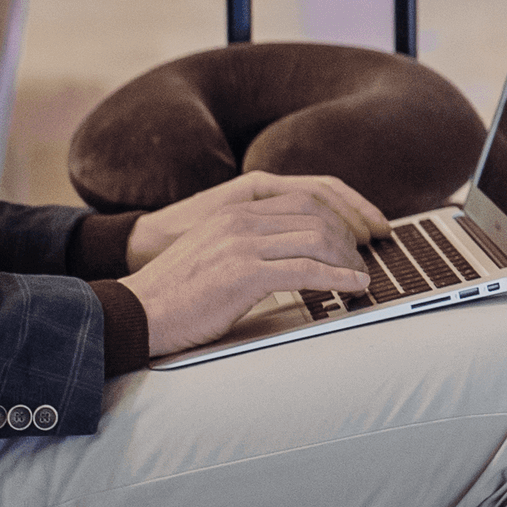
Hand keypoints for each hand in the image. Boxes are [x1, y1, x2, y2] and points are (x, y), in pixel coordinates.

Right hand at [125, 171, 388, 269]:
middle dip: (351, 233)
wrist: (139, 311)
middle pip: (317, 212)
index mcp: (235, 208)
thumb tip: (291, 253)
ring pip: (317, 238)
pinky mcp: (244, 273)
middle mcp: (241, 218)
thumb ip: (248, 240)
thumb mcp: (213, 249)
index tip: (362, 230)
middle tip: (367, 255)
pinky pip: (307, 271)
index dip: (341, 211)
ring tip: (361, 275)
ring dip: (348, 258)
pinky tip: (355, 287)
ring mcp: (242, 243)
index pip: (304, 196)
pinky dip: (339, 279)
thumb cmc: (177, 292)